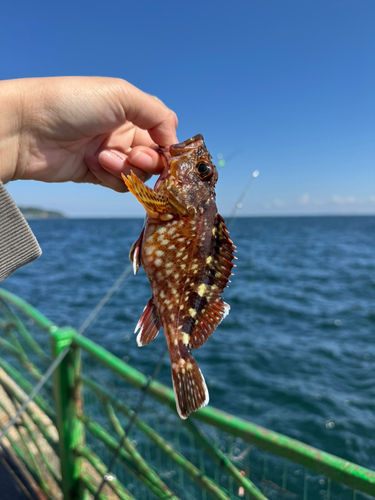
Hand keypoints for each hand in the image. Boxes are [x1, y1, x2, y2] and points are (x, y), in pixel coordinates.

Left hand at [0, 77, 177, 190]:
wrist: (27, 129)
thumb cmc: (71, 103)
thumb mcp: (121, 95)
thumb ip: (157, 114)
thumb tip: (174, 141)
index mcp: (131, 110)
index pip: (164, 133)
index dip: (168, 147)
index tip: (166, 154)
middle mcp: (122, 132)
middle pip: (154, 158)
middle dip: (148, 160)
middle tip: (134, 156)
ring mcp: (110, 154)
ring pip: (138, 174)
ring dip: (125, 168)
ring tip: (102, 157)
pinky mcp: (96, 174)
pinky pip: (119, 184)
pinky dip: (110, 177)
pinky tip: (92, 164)